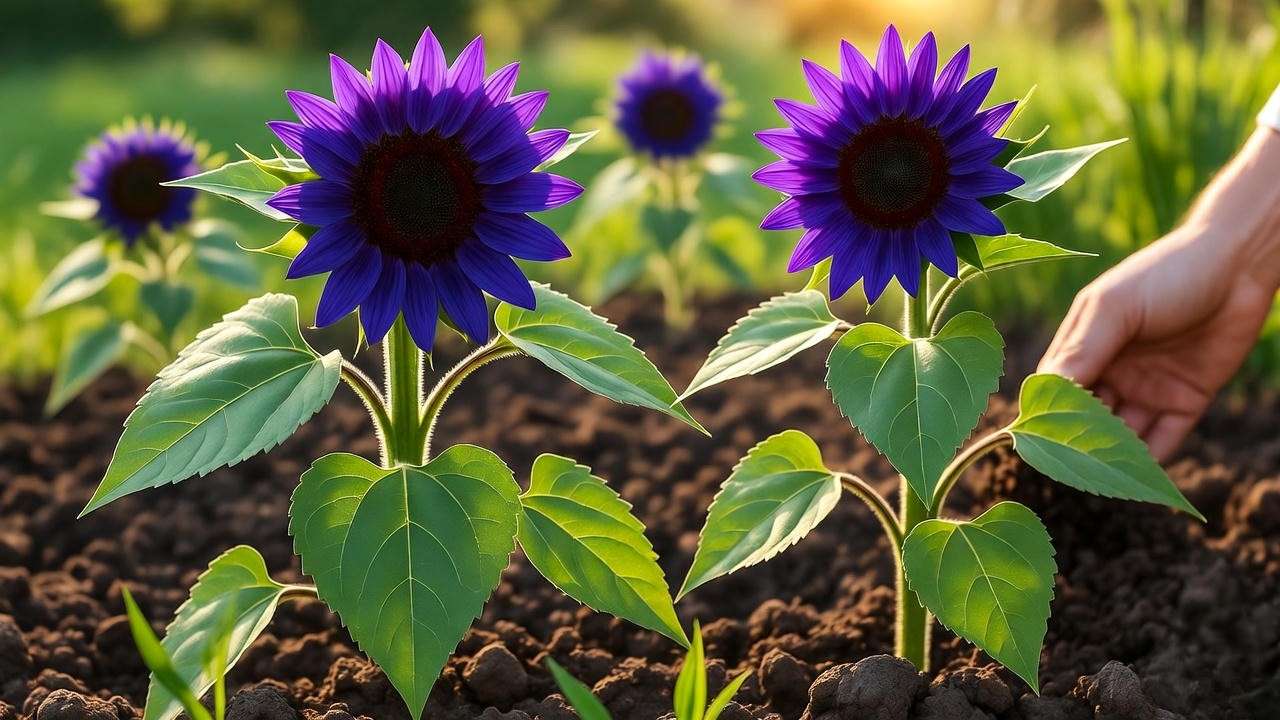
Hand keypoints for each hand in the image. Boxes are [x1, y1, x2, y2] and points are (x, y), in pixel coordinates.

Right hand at [1039, 222, 1278, 460]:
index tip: (1038, 440)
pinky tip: (1146, 480)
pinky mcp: (1187, 400)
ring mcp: (1149, 387)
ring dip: (1116, 458)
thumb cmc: (1166, 274)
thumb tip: (1043, 391)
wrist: (1240, 263)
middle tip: (1073, 471)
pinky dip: (1155, 460)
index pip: (1056, 389)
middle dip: (1081, 443)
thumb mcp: (1115, 306)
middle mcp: (1113, 370)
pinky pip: (1166, 438)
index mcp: (1086, 345)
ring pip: (1125, 435)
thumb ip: (1082, 349)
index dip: (1047, 414)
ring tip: (1108, 481)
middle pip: (1088, 419)